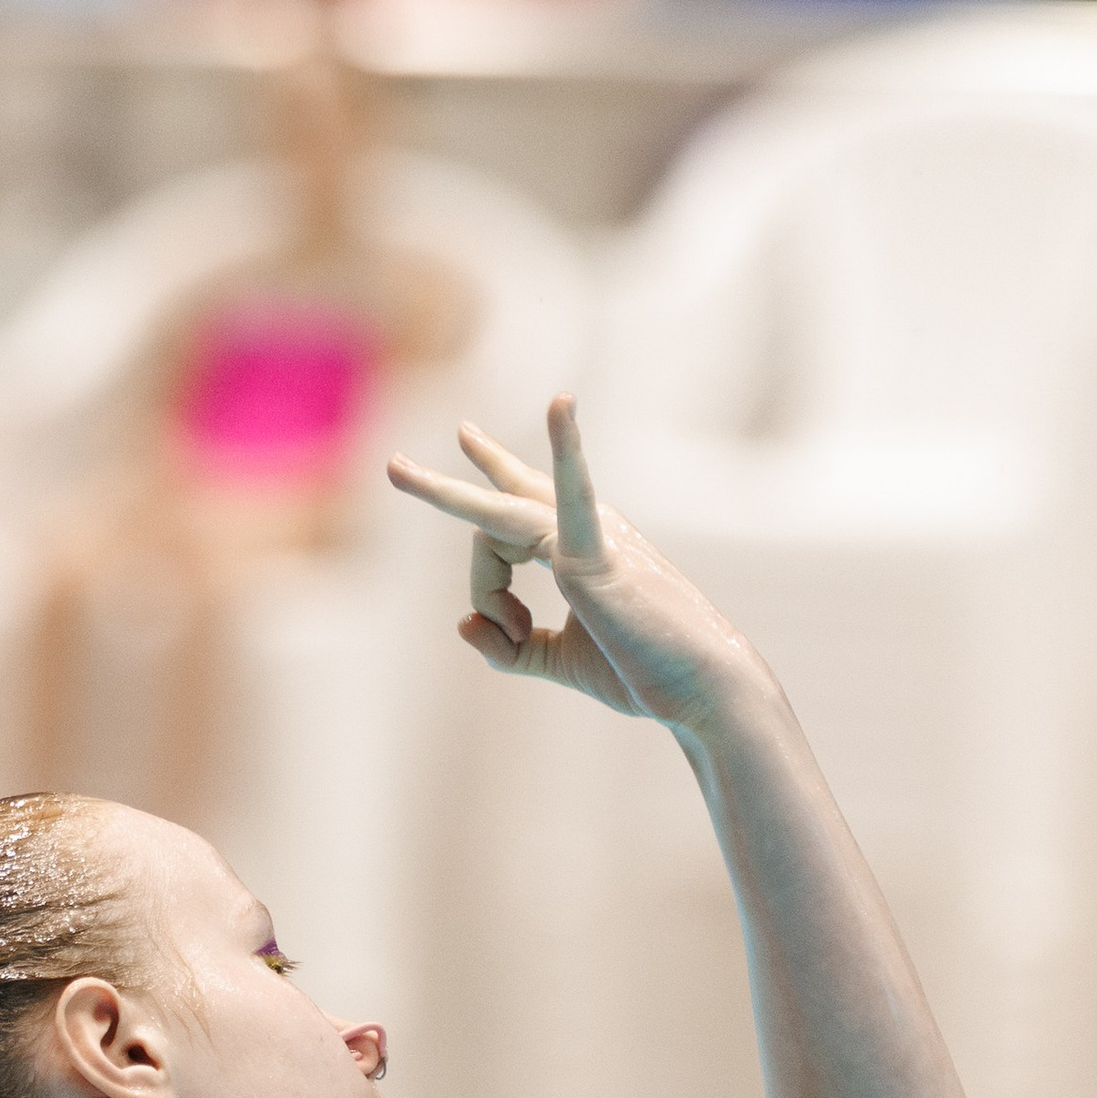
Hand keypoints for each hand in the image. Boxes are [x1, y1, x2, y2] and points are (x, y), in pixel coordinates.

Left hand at [387, 394, 767, 741]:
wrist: (701, 692)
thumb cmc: (646, 673)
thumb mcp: (561, 661)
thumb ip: (509, 646)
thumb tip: (462, 624)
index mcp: (582, 549)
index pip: (507, 536)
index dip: (486, 584)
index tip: (492, 628)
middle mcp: (585, 530)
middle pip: (504, 499)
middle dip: (454, 481)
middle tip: (396, 466)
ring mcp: (589, 536)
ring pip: (496, 519)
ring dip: (444, 497)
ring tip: (395, 471)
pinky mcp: (595, 553)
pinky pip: (566, 498)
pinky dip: (567, 451)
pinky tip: (562, 405)